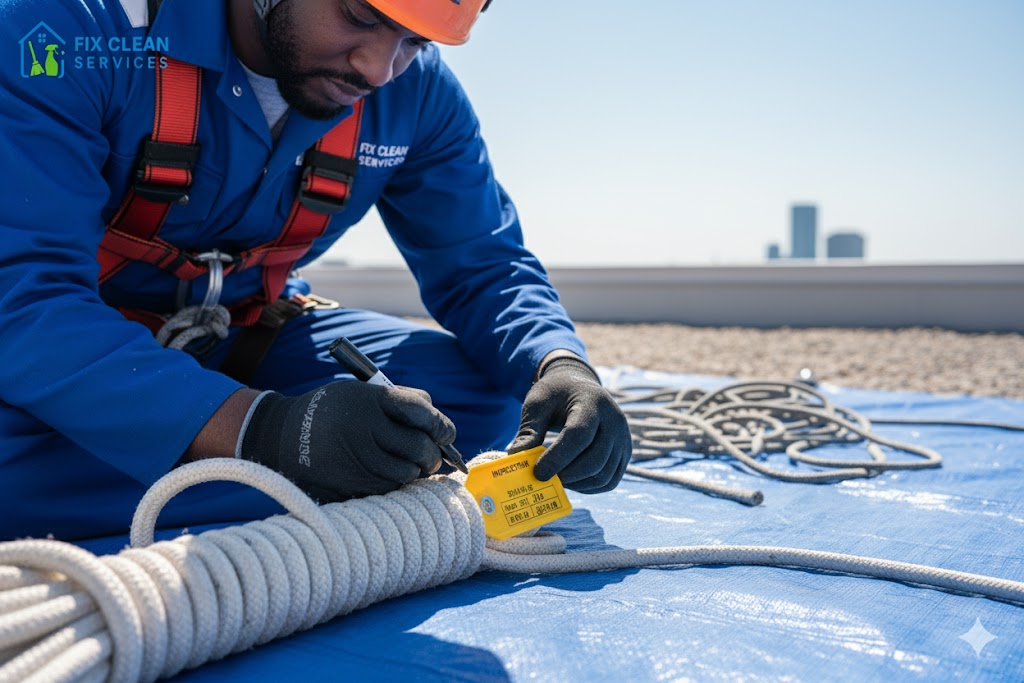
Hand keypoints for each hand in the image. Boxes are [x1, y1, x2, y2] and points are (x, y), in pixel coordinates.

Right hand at [238, 381, 453, 501]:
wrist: (281, 434)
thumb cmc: (334, 411)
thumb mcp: (362, 392)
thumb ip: (403, 401)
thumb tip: (442, 428)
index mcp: (371, 399)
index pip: (423, 412)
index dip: (442, 426)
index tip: (446, 434)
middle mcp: (365, 428)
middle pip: (421, 447)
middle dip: (433, 454)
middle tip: (431, 455)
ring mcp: (357, 459)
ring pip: (409, 473)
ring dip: (416, 472)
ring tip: (409, 465)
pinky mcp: (350, 484)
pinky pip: (389, 489)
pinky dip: (396, 485)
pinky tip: (387, 475)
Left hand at [509, 357, 631, 492]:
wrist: (580, 388)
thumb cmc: (556, 395)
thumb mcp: (537, 404)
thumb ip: (529, 430)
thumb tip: (515, 459)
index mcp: (592, 403)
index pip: (579, 435)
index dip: (557, 458)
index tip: (537, 473)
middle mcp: (614, 421)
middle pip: (595, 459)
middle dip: (567, 475)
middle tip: (543, 480)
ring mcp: (623, 439)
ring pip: (604, 475)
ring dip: (577, 484)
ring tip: (555, 479)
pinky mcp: (624, 454)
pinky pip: (609, 481)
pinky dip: (588, 488)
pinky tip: (570, 482)